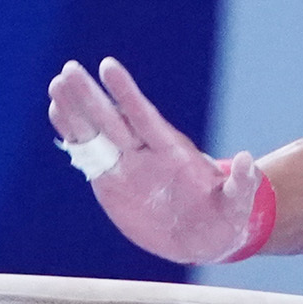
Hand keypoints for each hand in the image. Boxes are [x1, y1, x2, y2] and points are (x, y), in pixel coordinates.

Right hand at [45, 57, 264, 264]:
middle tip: (68, 70)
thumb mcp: (238, 204)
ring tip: (56, 85)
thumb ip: (242, 184)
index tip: (108, 66)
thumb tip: (247, 161)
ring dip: (74, 110)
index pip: (144, 117)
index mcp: (172, 152)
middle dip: (90, 97)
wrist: (205, 236)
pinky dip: (72, 133)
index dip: (126, 94)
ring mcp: (126, 165)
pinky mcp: (111, 182)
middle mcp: (145, 153)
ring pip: (95, 134)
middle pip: (112, 121)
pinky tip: (56, 111)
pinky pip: (88, 155)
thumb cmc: (226, 217)